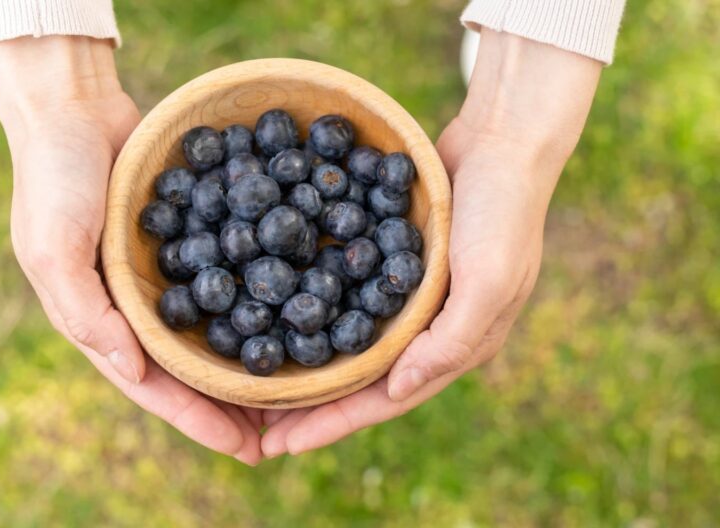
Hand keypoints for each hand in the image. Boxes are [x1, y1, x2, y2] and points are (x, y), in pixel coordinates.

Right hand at [0, 36, 262, 463]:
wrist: (75, 110)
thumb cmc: (54, 178)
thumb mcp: (53, 247)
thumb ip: (85, 311)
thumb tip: (132, 370)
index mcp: (106, 319)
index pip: (156, 385)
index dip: (199, 420)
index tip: (246, 448)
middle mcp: (141, 305)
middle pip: (195, 368)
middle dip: (235, 404)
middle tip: (285, 433)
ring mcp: (169, 274)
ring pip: (218, 329)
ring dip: (253, 360)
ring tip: (298, 390)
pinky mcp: (193, 239)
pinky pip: (230, 276)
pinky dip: (259, 296)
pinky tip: (297, 310)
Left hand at [260, 29, 602, 455]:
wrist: (503, 141)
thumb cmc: (502, 212)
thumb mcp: (488, 280)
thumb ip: (449, 341)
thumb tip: (397, 391)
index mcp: (455, 344)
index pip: (387, 398)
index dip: (336, 423)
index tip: (283, 444)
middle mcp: (430, 328)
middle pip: (363, 379)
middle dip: (314, 405)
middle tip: (258, 427)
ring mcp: (412, 297)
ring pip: (352, 343)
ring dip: (311, 365)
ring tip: (263, 383)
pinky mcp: (395, 263)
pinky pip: (351, 296)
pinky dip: (318, 310)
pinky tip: (282, 313)